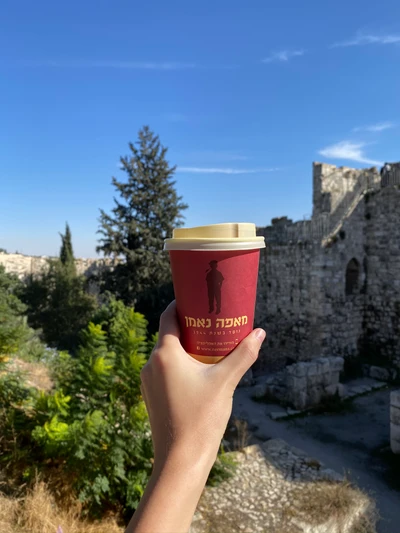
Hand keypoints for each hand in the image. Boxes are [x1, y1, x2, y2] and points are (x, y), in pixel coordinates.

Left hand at [140, 301, 265, 472]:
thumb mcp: (226, 383)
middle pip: (168, 335)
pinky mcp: (151, 396)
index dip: (181, 305)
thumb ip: (243, 355)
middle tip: (211, 324)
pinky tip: (197, 374)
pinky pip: (164, 371)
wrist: (180, 461)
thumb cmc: (202, 419)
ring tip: (207, 348)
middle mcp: (151, 364)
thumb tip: (260, 333)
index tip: (198, 301)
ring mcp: (148, 381)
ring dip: (184, 348)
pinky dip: (178, 365)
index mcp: (164, 354)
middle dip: (189, 328)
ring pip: (166, 354)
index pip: (168, 317)